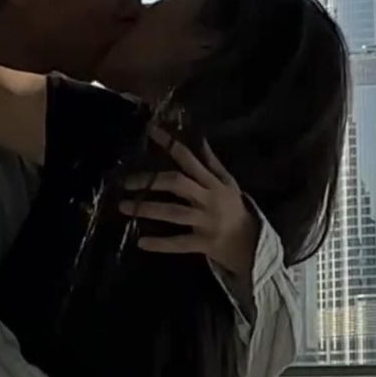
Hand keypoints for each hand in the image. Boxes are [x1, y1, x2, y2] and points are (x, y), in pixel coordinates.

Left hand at [119, 128, 259, 277]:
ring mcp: (206, 222)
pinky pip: (179, 243)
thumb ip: (211, 161)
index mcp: (213, 182)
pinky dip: (161, 244)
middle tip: (126, 181)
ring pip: (174, 213)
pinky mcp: (203, 243)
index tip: (151, 132)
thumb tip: (198, 135)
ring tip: (124, 206)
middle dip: (151, 180)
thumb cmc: (234, 208)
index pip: (189, 158)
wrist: (252, 243)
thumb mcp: (227, 182)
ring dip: (148, 209)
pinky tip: (141, 242)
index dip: (170, 144)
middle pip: (178, 184)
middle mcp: (209, 199)